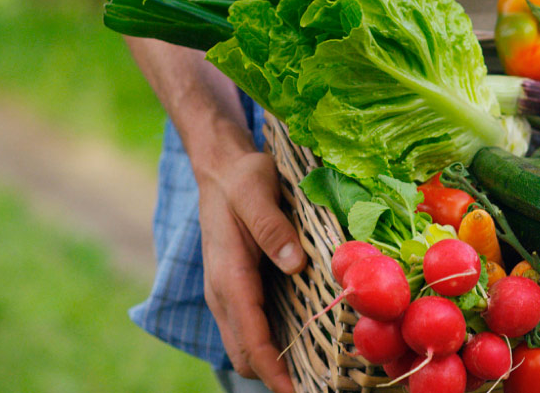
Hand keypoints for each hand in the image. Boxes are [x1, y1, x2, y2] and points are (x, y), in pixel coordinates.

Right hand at [197, 150, 306, 392]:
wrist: (221, 169)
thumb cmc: (241, 178)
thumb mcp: (256, 191)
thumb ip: (271, 226)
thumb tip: (294, 264)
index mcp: (228, 275)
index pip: (249, 338)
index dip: (273, 371)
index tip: (297, 392)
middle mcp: (223, 293)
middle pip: (245, 354)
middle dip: (275, 376)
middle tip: (318, 384)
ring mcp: (228, 293)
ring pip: (246, 345)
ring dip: (273, 364)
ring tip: (315, 373)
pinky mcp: (237, 288)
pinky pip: (251, 328)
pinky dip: (271, 344)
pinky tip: (302, 341)